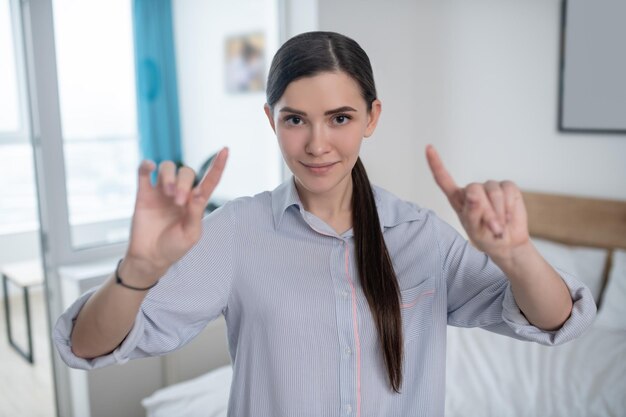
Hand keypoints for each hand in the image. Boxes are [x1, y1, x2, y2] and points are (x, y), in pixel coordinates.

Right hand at [122, 148, 228, 283]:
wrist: (150, 257)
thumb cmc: (174, 247)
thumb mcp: (191, 234)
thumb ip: (195, 212)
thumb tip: (198, 192)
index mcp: (196, 202)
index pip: (210, 180)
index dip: (218, 165)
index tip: (225, 150)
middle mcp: (180, 193)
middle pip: (186, 172)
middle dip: (183, 183)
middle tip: (178, 201)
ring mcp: (161, 191)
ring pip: (168, 167)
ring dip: (169, 176)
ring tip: (167, 193)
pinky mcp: (144, 193)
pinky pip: (144, 172)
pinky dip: (147, 165)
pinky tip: (149, 167)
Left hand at [425, 145, 529, 261]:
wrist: (507, 242)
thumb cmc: (485, 236)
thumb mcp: (474, 229)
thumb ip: (472, 212)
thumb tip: (473, 193)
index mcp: (457, 198)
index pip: (443, 179)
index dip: (436, 163)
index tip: (429, 148)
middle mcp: (472, 189)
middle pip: (475, 189)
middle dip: (486, 211)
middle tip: (492, 228)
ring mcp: (489, 187)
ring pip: (493, 191)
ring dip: (498, 212)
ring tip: (498, 227)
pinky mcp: (506, 187)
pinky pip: (508, 190)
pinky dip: (509, 206)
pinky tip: (507, 217)